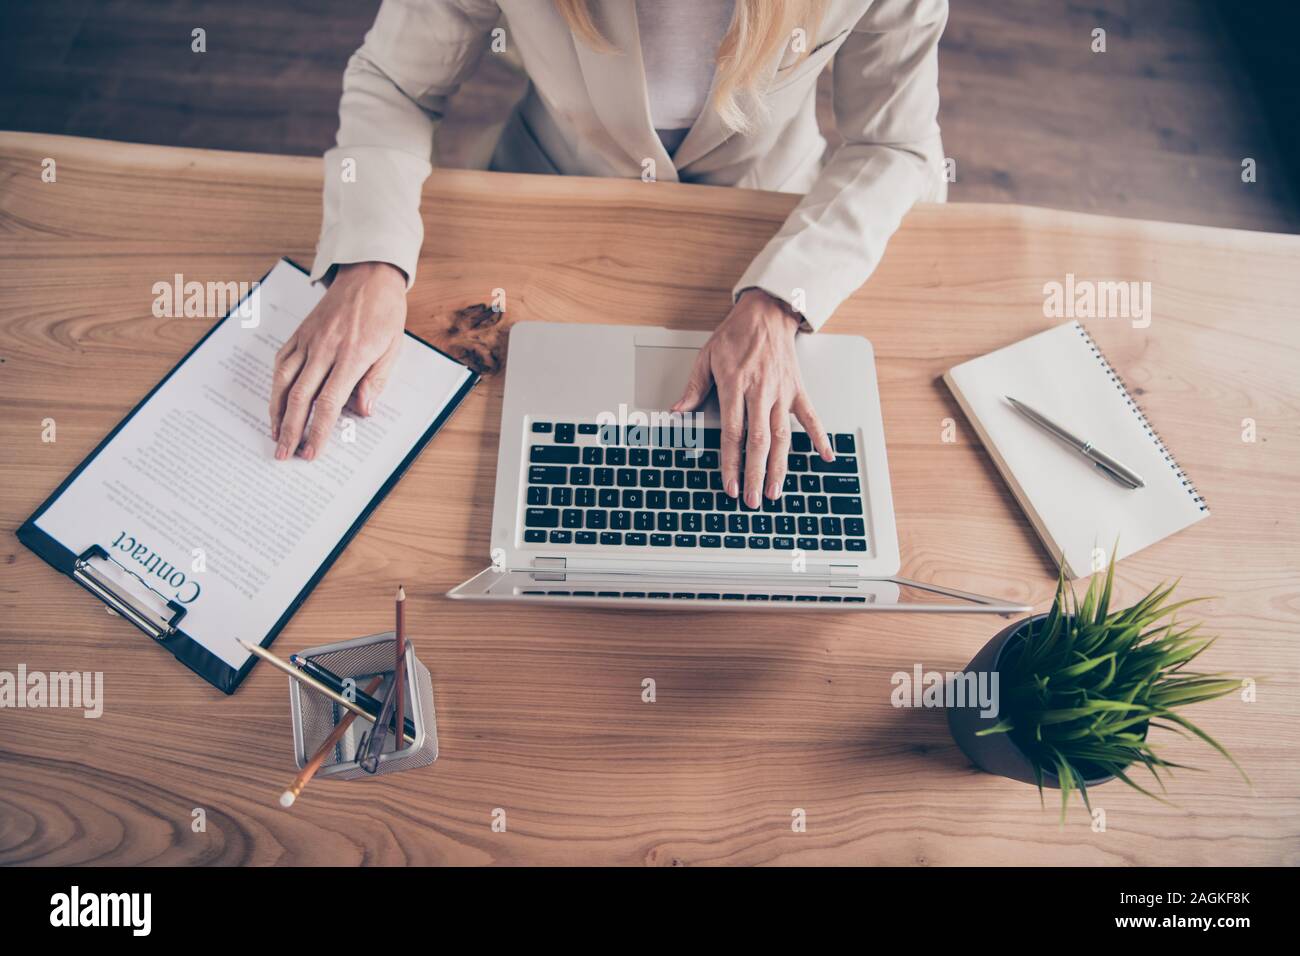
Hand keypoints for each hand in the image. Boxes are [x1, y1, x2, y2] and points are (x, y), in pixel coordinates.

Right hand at [269, 261, 406, 460]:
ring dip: (277, 412)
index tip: (311, 451)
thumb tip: (363, 411)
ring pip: (284, 381)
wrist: (368, 275)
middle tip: (284, 454)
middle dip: (291, 430)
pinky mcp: (300, 333)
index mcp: (353, 355)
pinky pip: (281, 362)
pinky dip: (276, 385)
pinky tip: (276, 402)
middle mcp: (325, 348)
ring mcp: (309, 340)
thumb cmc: (384, 313)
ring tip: (275, 435)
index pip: (329, 402)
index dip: (317, 431)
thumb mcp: (393, 348)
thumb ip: (376, 381)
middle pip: (301, 397)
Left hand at [673, 289, 833, 506]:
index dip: (731, 462)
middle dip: (756, 473)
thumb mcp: (706, 356)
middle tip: (754, 500)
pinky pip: (811, 417)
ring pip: (782, 436)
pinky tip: (825, 456)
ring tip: (776, 491)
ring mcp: (782, 392)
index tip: (730, 485)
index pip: (732, 432)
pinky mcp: (798, 390)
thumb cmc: (735, 335)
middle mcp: (760, 392)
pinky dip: (820, 436)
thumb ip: (694, 387)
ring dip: (780, 466)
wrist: (766, 313)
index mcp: (735, 386)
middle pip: (758, 441)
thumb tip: (678, 410)